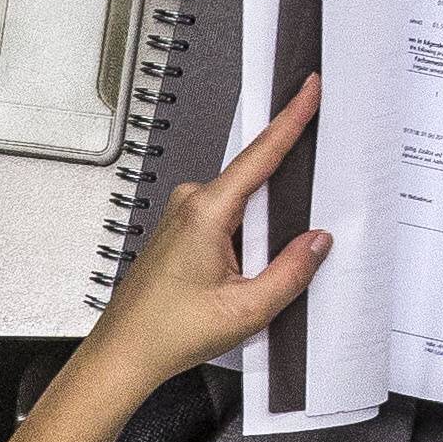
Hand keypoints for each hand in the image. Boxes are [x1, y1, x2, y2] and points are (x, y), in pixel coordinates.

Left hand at [87, 74, 329, 387]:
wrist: (124, 353)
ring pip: (243, 206)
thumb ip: (291, 271)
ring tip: (262, 271)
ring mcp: (182, 216)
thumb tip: (318, 241)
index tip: (308, 88)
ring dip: (263, 229)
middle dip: (287, 195)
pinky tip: (249, 271)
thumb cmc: (168, 332)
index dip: (291, 118)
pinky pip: (227, 220)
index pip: (260, 154)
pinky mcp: (181, 232)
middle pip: (256, 181)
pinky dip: (247, 238)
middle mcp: (190, 204)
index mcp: (206, 211)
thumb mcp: (248, 309)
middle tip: (306, 219)